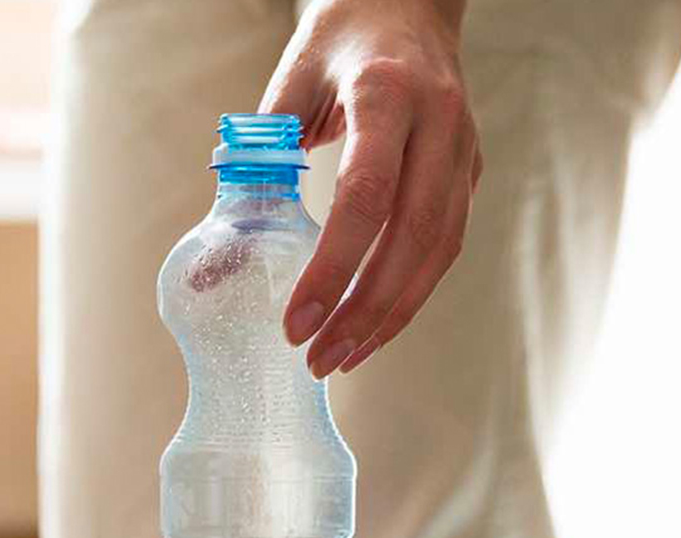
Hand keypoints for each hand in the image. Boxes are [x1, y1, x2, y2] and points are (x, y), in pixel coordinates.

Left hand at [261, 0, 480, 376]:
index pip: (364, 196)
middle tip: (319, 358)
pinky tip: (373, 325)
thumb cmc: (341, 41)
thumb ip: (254, 162)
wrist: (409, 1)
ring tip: (342, 356)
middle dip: (363, 310)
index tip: (297, 322)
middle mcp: (438, 125)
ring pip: (437, 253)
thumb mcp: (290, 83)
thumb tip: (211, 264)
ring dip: (390, 316)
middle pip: (411, 237)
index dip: (331, 268)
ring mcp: (463, 152)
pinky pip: (445, 247)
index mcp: (388, 94)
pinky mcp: (469, 174)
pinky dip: (410, 294)